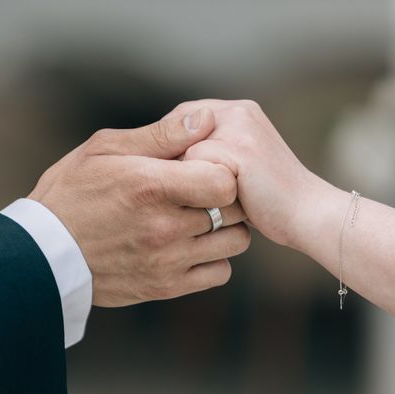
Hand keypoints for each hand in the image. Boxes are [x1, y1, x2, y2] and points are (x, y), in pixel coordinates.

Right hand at [29, 107, 250, 306]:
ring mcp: (167, 261)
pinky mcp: (165, 287)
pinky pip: (219, 273)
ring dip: (224, 227)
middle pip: (235, 210)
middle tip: (204, 190)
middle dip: (226, 196)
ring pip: (235, 243)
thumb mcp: (103, 149)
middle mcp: (164, 228)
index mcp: (150, 187)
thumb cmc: (70, 193)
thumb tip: (206, 119)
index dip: (224, 170)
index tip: (206, 167)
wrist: (43, 254)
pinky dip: (214, 258)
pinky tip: (191, 245)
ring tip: (197, 218)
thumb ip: (159, 135)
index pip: (226, 182)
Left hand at [180, 100, 324, 246]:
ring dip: (185, 180)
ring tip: (212, 198)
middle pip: (174, 134)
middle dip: (174, 164)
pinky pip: (192, 169)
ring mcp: (240, 128)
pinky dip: (198, 191)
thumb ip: (204, 149)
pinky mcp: (240, 150)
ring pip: (180, 154)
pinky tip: (222, 203)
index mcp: (238, 109)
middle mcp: (238, 110)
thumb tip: (156, 157)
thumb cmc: (265, 199)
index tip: (173, 177)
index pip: (179, 118)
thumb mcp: (232, 164)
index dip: (169, 150)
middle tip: (190, 190)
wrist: (307, 215)